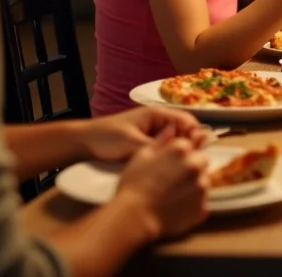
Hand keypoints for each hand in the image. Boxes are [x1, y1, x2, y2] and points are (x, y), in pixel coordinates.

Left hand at [80, 106, 206, 162]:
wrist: (83, 144)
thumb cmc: (107, 138)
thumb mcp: (133, 144)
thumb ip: (158, 146)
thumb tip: (182, 151)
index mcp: (157, 114)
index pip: (187, 120)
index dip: (196, 133)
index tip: (199, 148)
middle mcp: (158, 121)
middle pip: (183, 130)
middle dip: (190, 143)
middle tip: (192, 159)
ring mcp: (152, 133)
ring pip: (175, 141)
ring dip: (179, 150)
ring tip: (182, 164)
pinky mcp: (146, 144)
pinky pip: (164, 148)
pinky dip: (169, 155)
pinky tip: (169, 167)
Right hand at [115, 135, 208, 238]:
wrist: (134, 218)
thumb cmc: (134, 185)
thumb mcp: (142, 155)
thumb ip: (161, 140)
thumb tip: (172, 129)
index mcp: (182, 149)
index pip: (190, 146)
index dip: (179, 155)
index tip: (169, 164)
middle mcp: (196, 165)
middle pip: (200, 161)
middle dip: (190, 167)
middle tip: (172, 179)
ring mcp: (202, 187)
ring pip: (203, 182)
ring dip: (193, 185)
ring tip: (172, 195)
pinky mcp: (202, 208)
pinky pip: (201, 202)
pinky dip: (192, 204)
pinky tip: (175, 207)